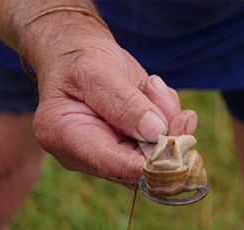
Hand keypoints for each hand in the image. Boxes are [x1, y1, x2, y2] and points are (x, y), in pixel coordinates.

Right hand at [23, 12, 196, 189]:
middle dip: (165, 136)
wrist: (78, 50)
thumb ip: (123, 102)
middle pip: (138, 164)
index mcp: (65, 137)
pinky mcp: (132, 141)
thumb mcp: (95, 72)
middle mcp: (88, 152)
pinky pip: (163, 138)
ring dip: (167, 117)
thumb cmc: (78, 58)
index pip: (109, 163)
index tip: (177, 153)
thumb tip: (156, 131)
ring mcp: (113, 149)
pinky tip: (152, 90)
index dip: (145, 165)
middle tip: (174, 106)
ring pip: (157, 151)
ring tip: (151, 85)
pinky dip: (168, 114)